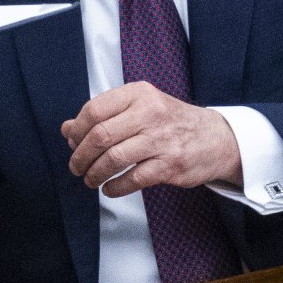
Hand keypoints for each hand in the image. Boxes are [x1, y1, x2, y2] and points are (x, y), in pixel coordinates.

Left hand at [63, 82, 241, 197]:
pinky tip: (109, 189)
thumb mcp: (139, 108)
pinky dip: (115, 188)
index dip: (77, 131)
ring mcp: (162, 139)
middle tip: (76, 167)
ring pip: (114, 158)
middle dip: (81, 156)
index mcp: (139, 94)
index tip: (72, 144)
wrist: (216, 138)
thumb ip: (104, 116)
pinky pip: (133, 179)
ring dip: (95, 174)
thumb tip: (67, 130)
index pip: (94, 110)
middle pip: (100, 135)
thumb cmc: (170, 122)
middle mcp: (150, 113)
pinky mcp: (170, 164)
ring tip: (90, 180)